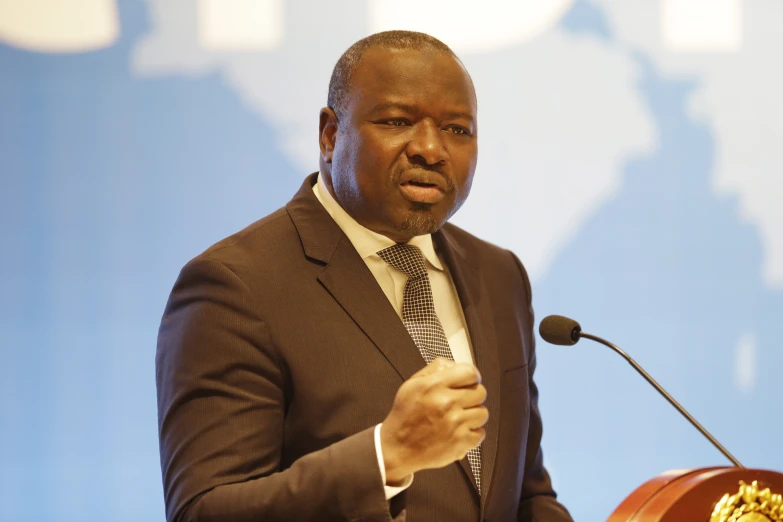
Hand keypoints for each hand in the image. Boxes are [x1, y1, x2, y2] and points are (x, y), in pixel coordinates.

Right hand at [380, 358, 487, 484]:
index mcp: (434, 385)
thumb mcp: (412, 384)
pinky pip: (481, 433)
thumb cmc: (405, 417)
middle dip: (472, 396)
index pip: (470, 372)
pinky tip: (457, 432)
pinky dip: (471, 433)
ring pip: (483, 412)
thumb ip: (434, 369)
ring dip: (472, 415)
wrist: (398, 449)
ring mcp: (456, 424)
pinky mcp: (461, 442)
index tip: (468, 382)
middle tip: (460, 402)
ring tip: (457, 418)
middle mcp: (446, 403)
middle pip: (481, 392)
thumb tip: (454, 365)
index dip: (471, 376)